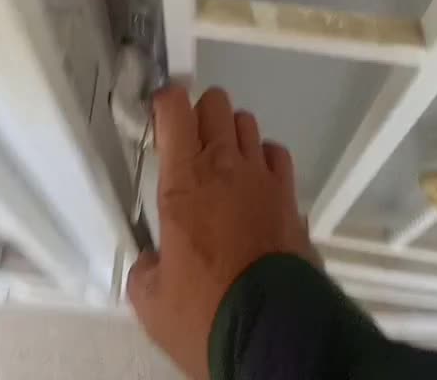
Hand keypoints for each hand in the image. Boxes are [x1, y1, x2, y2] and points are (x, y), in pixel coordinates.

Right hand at [127, 85, 316, 379]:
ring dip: (231, 134)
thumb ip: (145, 270)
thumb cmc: (206, 314)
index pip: (174, 108)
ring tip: (222, 164)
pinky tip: (256, 182)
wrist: (273, 334)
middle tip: (189, 144)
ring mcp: (262, 177)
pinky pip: (276, 154)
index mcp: (183, 182)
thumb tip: (150, 264)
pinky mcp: (290, 196)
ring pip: (247, 122)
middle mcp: (224, 166)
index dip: (165, 102)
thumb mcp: (152, 302)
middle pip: (215, 102)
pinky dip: (264, 159)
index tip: (158, 115)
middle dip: (199, 114)